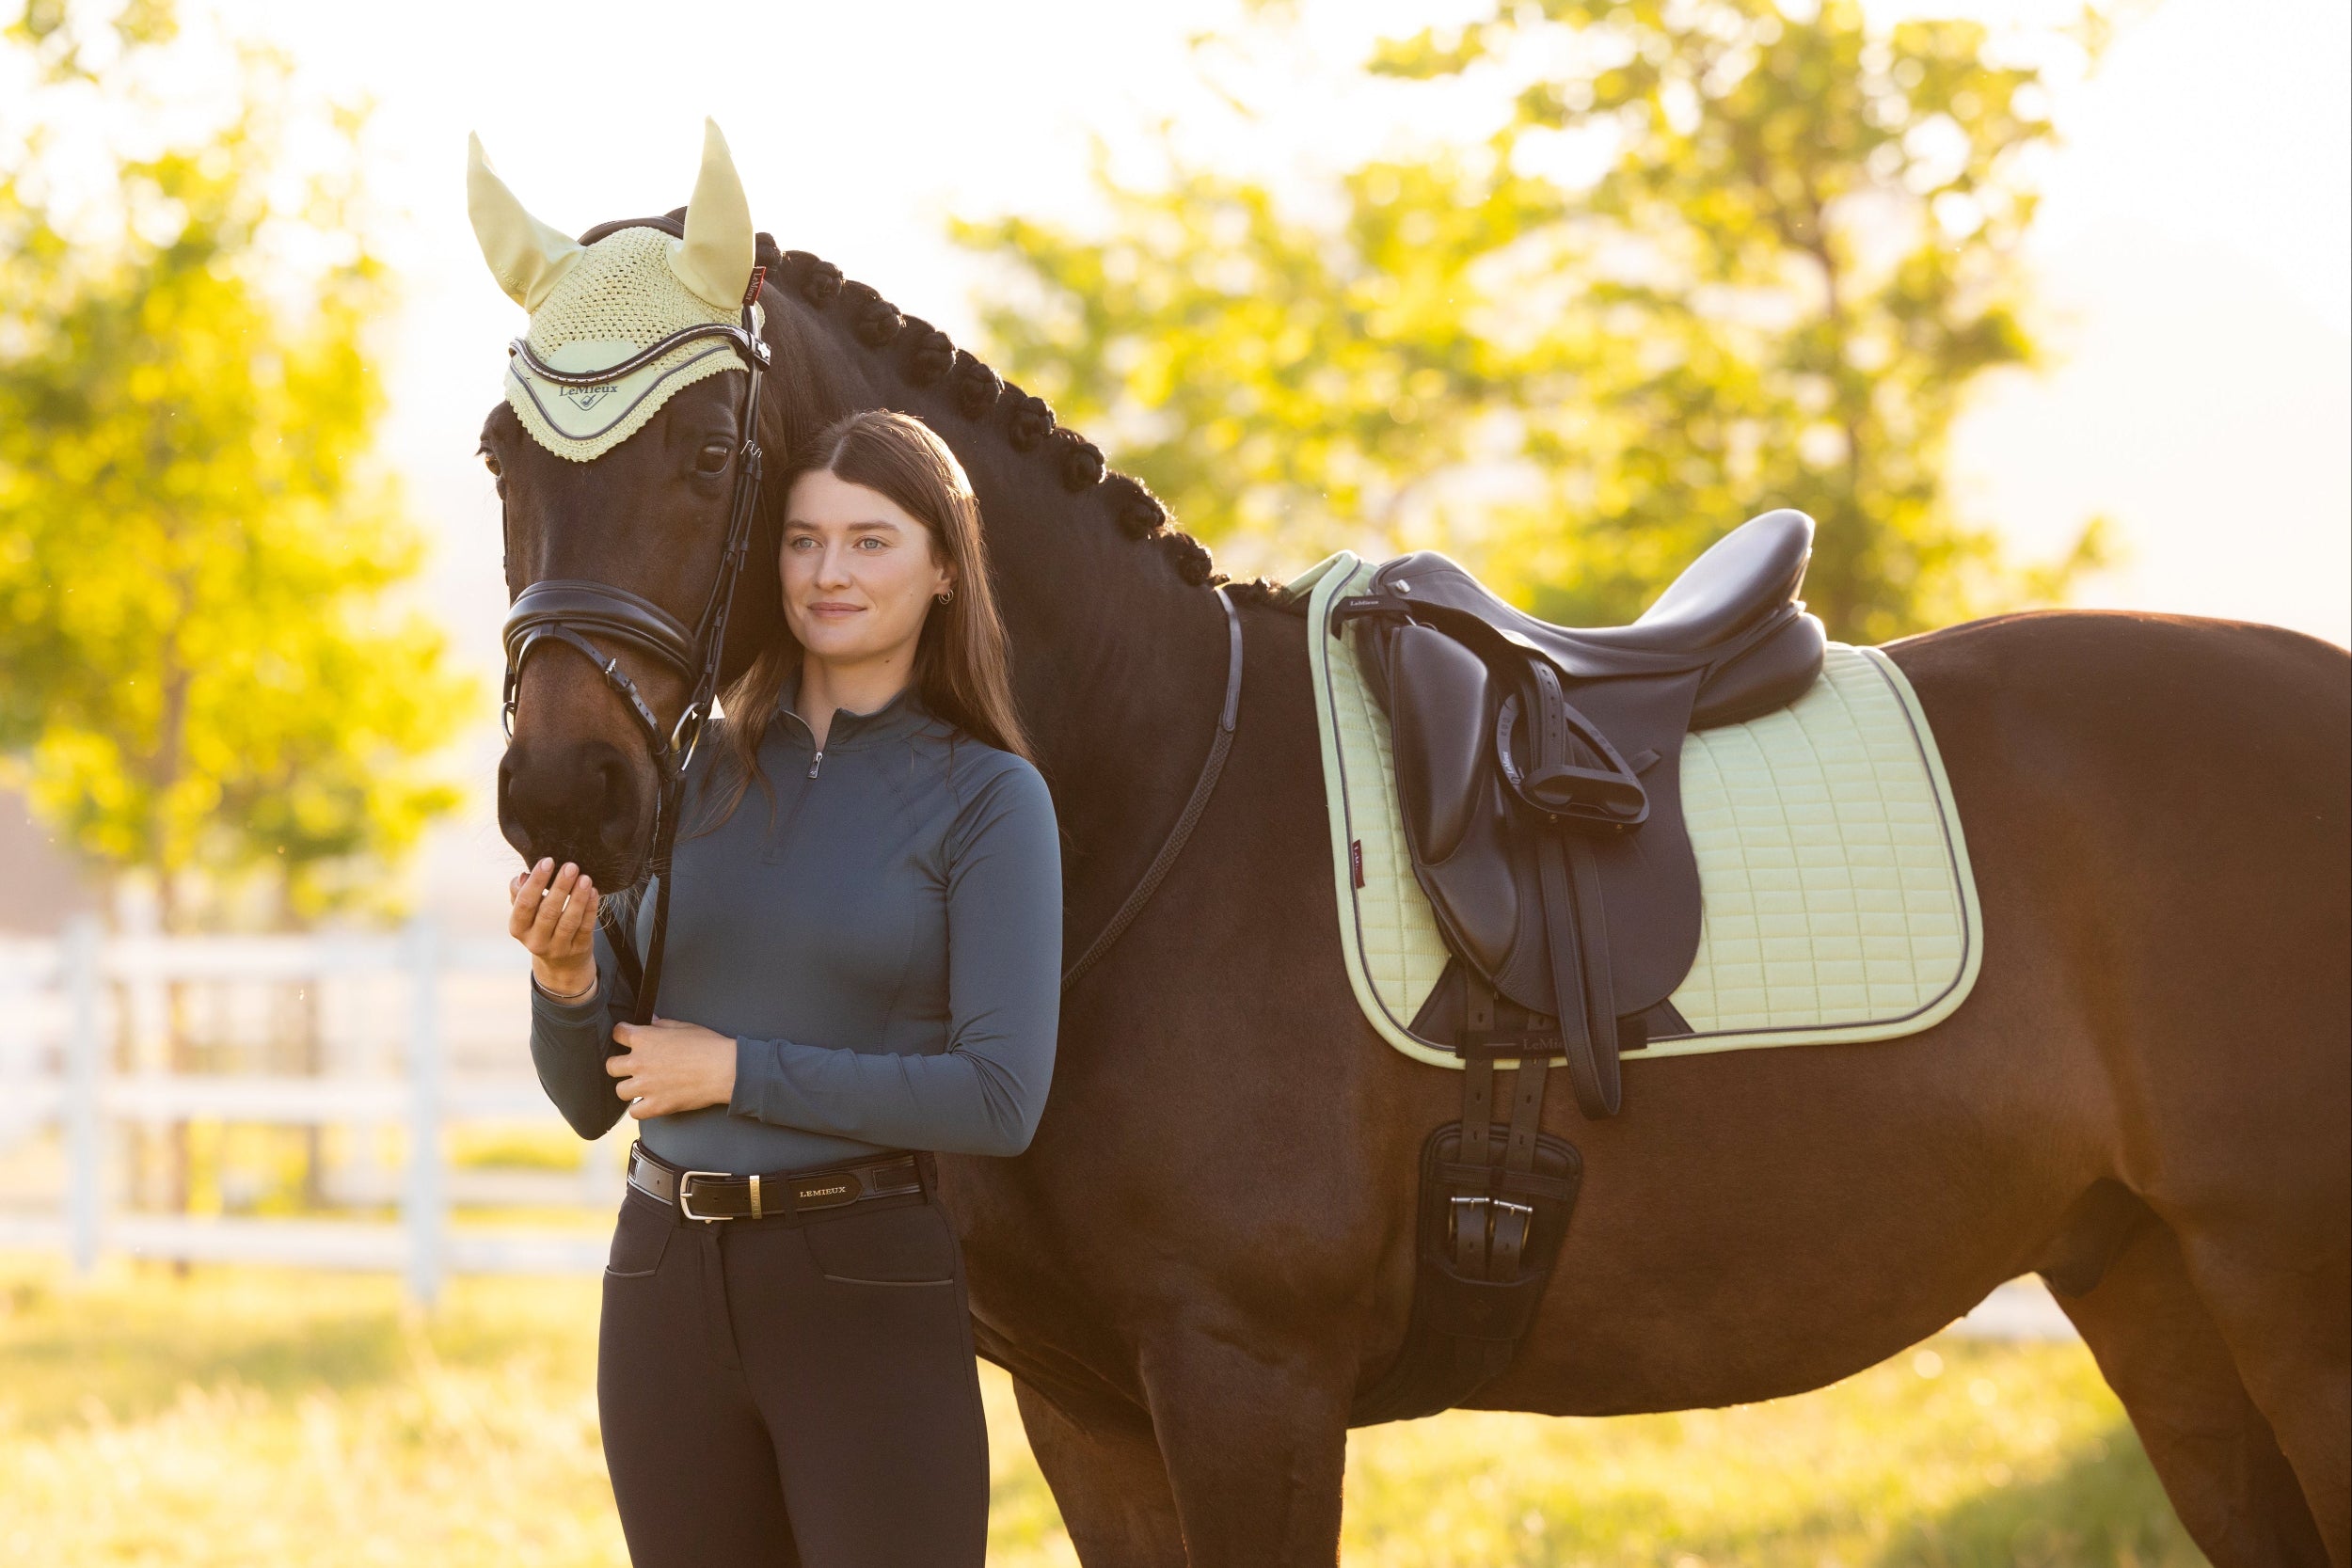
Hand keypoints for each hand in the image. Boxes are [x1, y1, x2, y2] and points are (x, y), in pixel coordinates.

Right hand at [509, 858, 597, 997]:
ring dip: (578, 897)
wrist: (560, 963)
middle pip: (548, 912)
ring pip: (569, 921)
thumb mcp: (526, 914)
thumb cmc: (540, 926)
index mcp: (518, 928)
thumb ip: (520, 894)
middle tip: (571, 866)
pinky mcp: (578, 949)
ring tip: (585, 878)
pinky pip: (586, 927)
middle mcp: (536, 941)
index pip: (524, 903)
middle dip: (560, 887)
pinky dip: (591, 908)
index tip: (548, 861)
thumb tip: (522, 876)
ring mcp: (558, 948)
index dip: (536, 882)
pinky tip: (594, 892)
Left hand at [607, 1017, 737, 1118]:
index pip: (618, 1033)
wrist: (724, 1069)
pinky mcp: (656, 1105)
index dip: (623, 1034)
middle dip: (620, 1065)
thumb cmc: (708, 1045)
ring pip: (620, 1090)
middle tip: (634, 1066)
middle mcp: (639, 1062)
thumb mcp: (684, 1027)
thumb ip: (661, 1025)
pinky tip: (648, 1102)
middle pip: (611, 1065)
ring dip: (630, 1088)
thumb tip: (651, 1021)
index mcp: (644, 1038)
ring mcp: (645, 1086)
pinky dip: (640, 1108)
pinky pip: (634, 1112)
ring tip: (642, 1086)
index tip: (627, 1038)